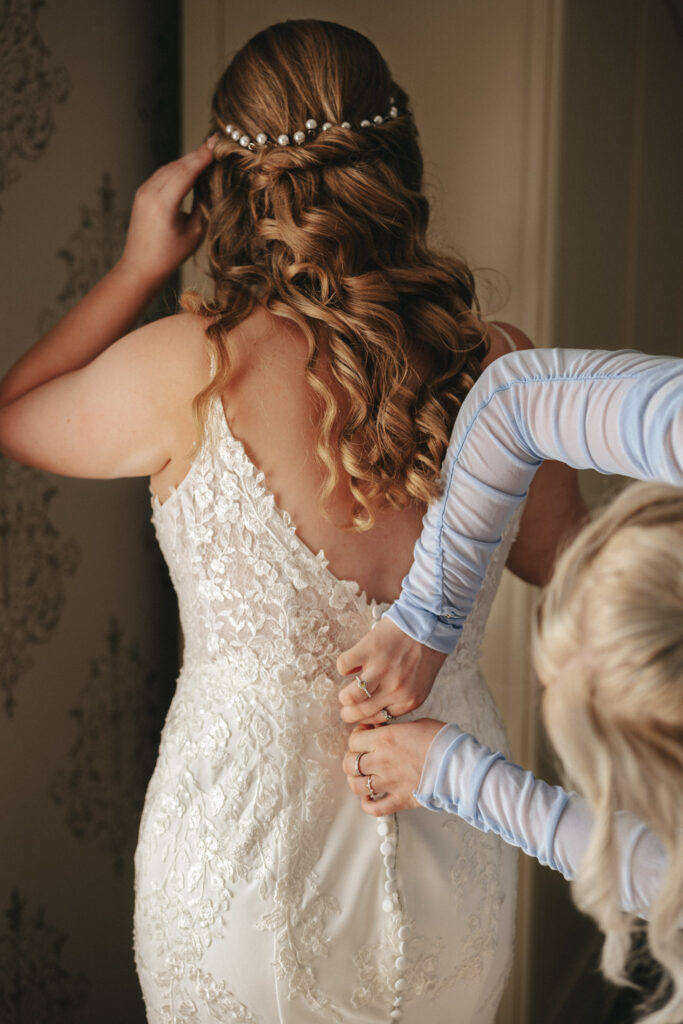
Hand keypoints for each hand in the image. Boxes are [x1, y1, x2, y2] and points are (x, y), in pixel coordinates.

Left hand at [119, 138, 216, 286]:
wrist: (141, 266)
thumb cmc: (170, 256)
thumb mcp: (195, 233)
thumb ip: (203, 205)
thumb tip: (212, 183)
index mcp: (164, 204)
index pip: (186, 172)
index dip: (203, 157)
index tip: (217, 145)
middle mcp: (150, 193)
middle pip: (177, 166)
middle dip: (196, 154)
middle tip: (214, 143)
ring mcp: (143, 191)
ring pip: (169, 167)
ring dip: (187, 160)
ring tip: (205, 153)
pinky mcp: (141, 193)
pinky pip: (161, 174)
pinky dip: (177, 168)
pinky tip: (189, 167)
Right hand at [337, 617, 446, 724]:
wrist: (429, 622)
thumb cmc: (425, 654)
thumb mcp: (419, 686)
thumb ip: (400, 700)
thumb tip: (375, 710)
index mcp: (408, 701)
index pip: (377, 719)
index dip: (364, 717)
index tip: (360, 711)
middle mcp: (394, 690)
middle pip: (359, 713)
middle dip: (348, 713)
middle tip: (346, 706)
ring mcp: (381, 670)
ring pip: (349, 696)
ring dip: (344, 694)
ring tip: (348, 687)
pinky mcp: (369, 650)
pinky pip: (344, 666)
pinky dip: (345, 666)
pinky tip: (354, 662)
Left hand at [343, 719, 445, 814]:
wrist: (460, 764)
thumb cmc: (442, 740)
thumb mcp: (416, 723)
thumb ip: (395, 730)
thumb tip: (384, 731)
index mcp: (384, 738)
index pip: (353, 739)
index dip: (357, 736)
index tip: (366, 735)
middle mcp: (381, 761)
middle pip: (349, 763)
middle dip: (351, 758)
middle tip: (362, 756)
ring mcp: (389, 782)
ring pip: (356, 786)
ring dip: (355, 781)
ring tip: (363, 776)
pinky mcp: (399, 800)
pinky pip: (373, 808)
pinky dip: (367, 804)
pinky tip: (370, 797)